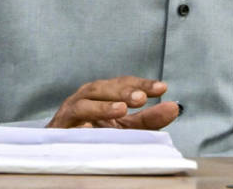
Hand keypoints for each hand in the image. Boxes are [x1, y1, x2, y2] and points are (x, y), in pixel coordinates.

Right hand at [46, 76, 179, 129]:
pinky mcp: (58, 130)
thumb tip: (174, 107)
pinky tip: (90, 129)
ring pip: (84, 103)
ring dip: (102, 106)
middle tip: (142, 97)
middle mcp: (86, 98)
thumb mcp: (126, 128)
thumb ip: (148, 119)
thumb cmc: (96, 134)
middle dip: (122, 91)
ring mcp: (70, 113)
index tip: (162, 87)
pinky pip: (67, 126)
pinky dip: (78, 127)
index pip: (122, 84)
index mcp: (102, 94)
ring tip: (121, 109)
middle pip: (102, 88)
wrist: (61, 149)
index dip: (141, 84)